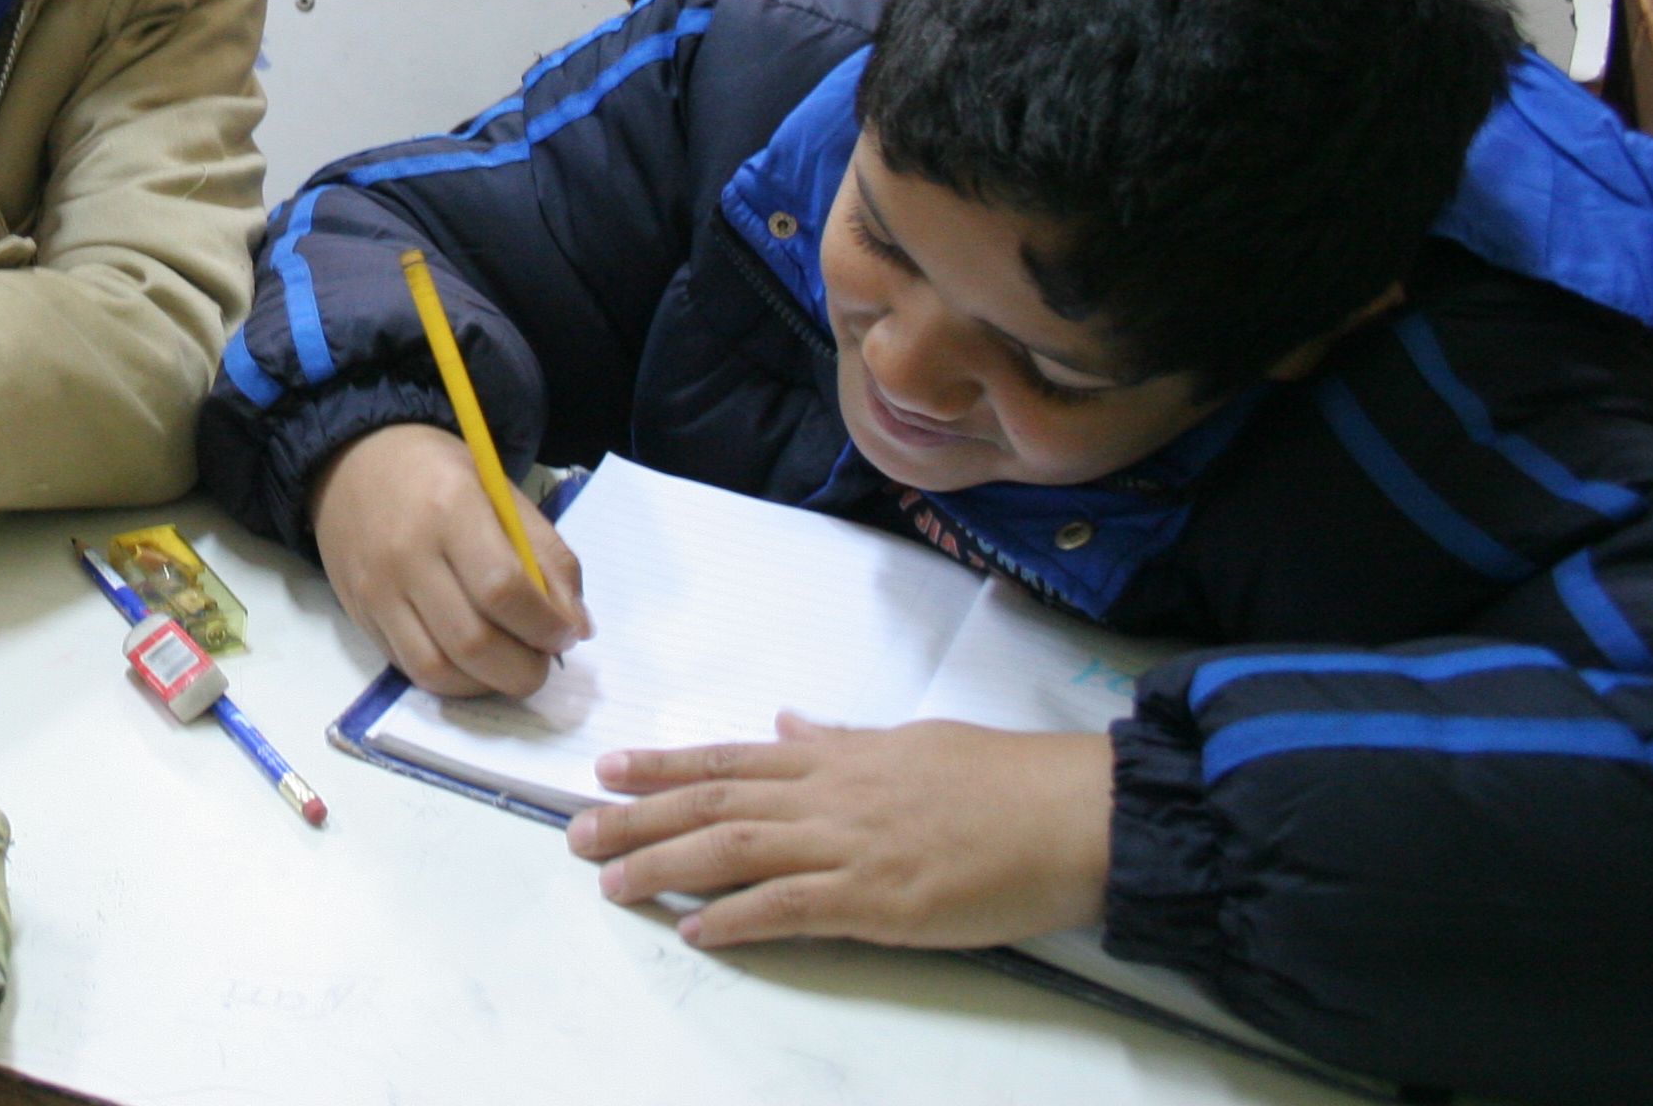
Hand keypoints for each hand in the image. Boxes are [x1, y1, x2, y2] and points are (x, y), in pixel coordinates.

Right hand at [308, 424, 585, 697]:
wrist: (354, 463)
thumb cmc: (439, 475)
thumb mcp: (503, 494)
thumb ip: (547, 556)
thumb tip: (576, 627)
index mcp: (451, 507)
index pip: (503, 589)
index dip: (545, 626)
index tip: (567, 635)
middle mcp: (407, 553)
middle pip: (472, 642)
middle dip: (524, 669)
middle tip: (543, 659)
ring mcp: (377, 590)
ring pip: (438, 670)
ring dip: (488, 684)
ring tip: (511, 665)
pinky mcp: (360, 615)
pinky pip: (410, 669)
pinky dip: (453, 680)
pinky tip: (474, 664)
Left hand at [570, 715, 1113, 949]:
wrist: (1077, 813)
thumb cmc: (1007, 778)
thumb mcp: (914, 741)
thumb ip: (846, 740)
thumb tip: (791, 723)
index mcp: (839, 756)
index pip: (732, 759)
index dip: (665, 765)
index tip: (608, 770)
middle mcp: (830, 793)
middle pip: (714, 802)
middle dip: (638, 816)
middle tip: (575, 832)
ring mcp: (852, 845)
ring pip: (735, 850)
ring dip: (665, 864)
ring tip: (611, 880)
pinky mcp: (880, 899)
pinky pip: (791, 907)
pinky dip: (737, 918)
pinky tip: (695, 929)